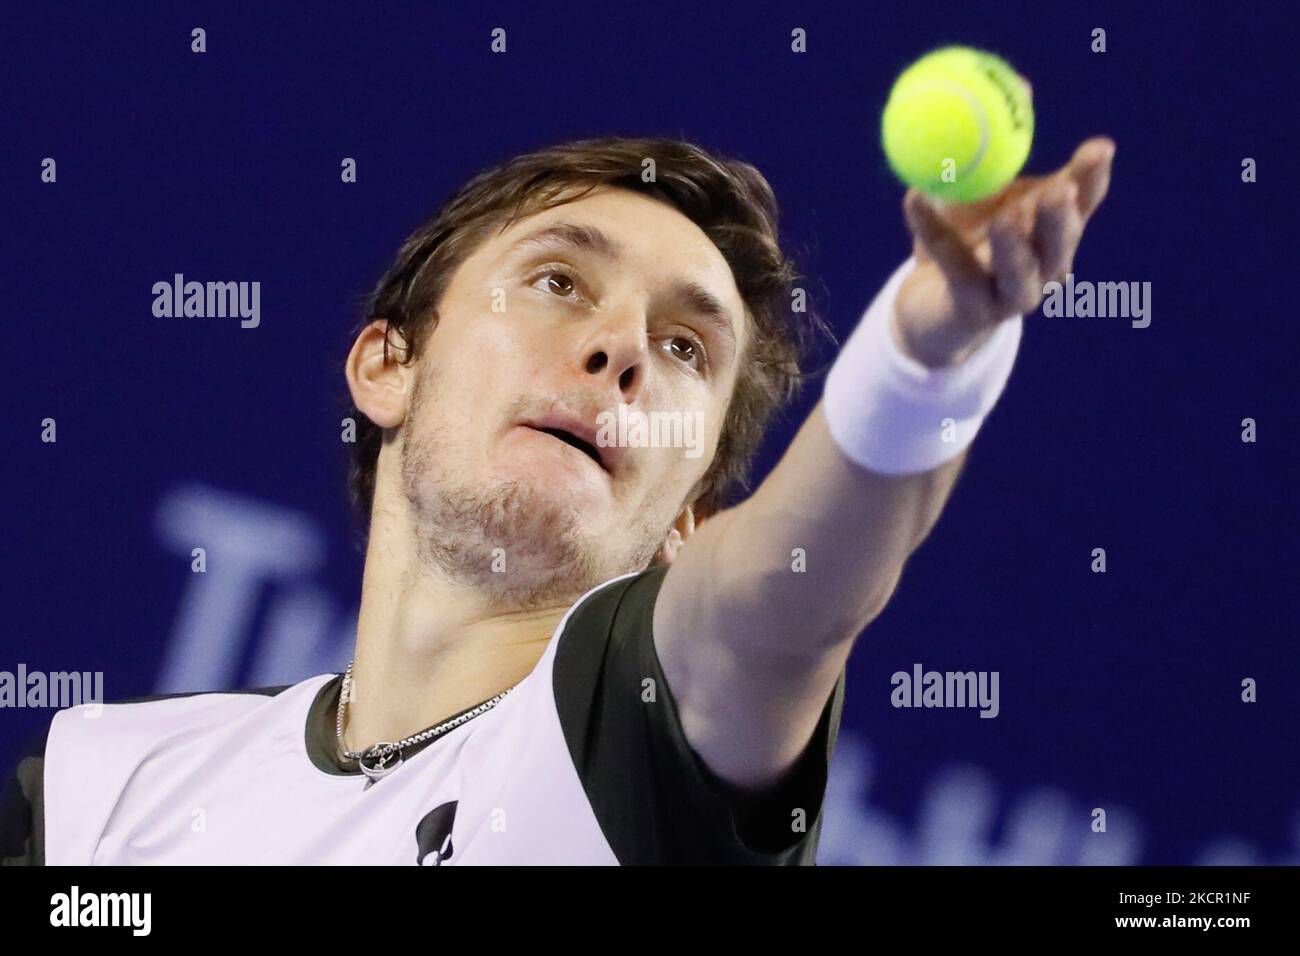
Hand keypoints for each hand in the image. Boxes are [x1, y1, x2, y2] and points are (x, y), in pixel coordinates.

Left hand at [893, 136, 1115, 366]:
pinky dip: (934, 236)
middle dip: (1062, 218)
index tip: (1099, 148)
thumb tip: (1017, 85)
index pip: (1083, 203)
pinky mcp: (976, 312)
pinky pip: (956, 272)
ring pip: (1020, 274)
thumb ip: (999, 144)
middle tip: (1057, 190)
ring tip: (1007, 217)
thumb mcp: (980, 185)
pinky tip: (913, 203)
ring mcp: (1013, 295)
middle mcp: (1044, 266)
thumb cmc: (964, 234)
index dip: (1092, 178)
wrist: (930, 302)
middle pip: (1061, 244)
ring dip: (1013, 246)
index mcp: (1053, 230)